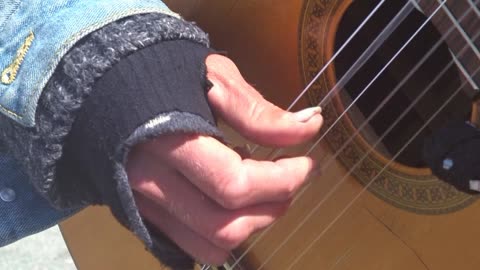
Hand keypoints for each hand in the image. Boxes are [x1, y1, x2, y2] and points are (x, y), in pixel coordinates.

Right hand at [127, 54, 322, 264]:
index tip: (308, 164)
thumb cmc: (164, 72)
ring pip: (208, 245)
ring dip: (250, 225)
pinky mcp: (142, 213)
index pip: (235, 184)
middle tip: (291, 181)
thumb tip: (310, 126)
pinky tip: (228, 201)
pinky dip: (222, 234)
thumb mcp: (215, 79)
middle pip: (224, 226)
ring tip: (260, 190)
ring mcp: (143, 203)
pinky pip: (189, 245)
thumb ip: (260, 112)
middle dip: (273, 207)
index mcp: (168, 141)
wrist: (110, 85)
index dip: (282, 180)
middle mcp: (150, 181)